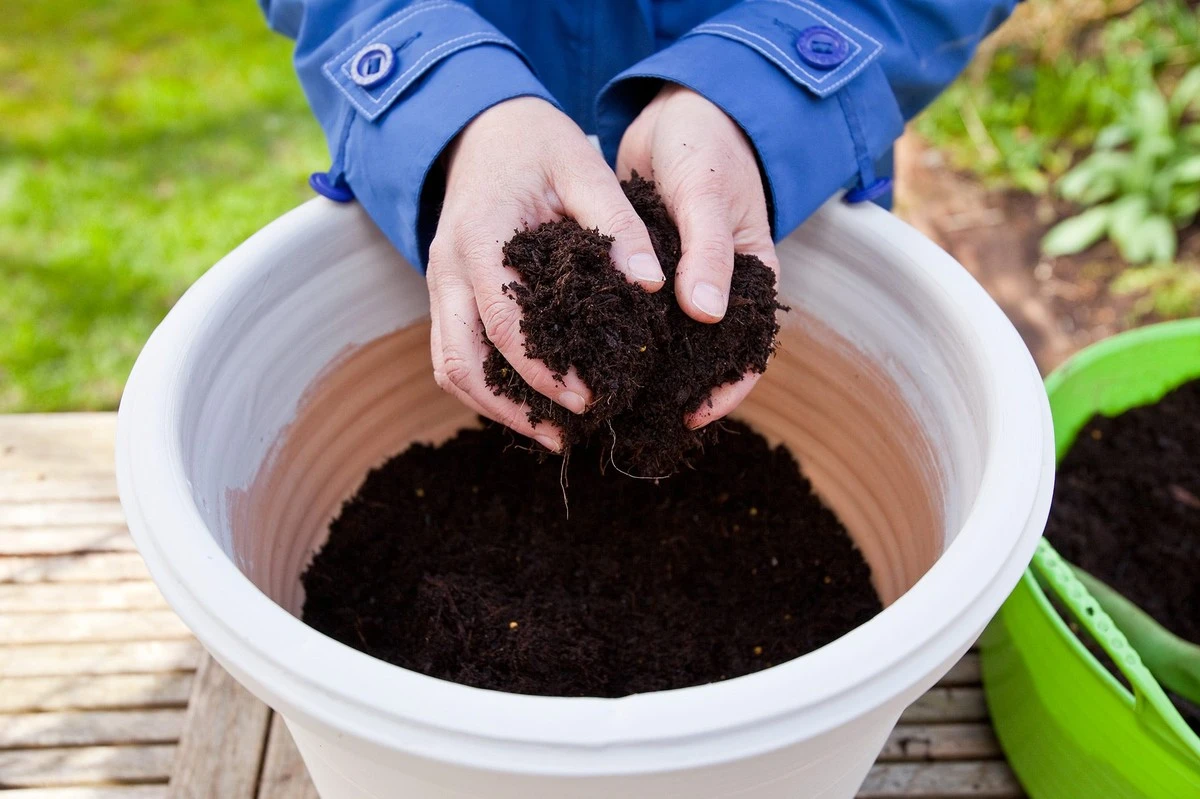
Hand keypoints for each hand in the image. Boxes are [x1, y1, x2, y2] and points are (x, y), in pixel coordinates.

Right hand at [427, 97, 663, 451]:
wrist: (482, 125)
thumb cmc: (536, 142)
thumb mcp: (582, 167)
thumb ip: (616, 224)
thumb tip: (652, 286)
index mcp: (479, 238)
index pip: (502, 324)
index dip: (542, 372)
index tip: (587, 398)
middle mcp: (447, 268)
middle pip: (459, 362)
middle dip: (510, 409)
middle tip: (568, 434)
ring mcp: (440, 283)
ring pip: (449, 366)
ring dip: (493, 406)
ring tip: (550, 433)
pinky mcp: (448, 292)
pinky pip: (454, 352)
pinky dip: (486, 384)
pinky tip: (531, 401)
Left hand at [617, 84, 779, 429]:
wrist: (677, 107)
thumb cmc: (706, 145)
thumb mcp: (708, 195)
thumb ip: (708, 250)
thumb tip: (707, 314)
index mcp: (750, 279)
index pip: (746, 351)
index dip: (726, 390)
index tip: (690, 416)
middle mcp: (716, 288)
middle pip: (701, 355)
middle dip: (674, 390)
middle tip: (633, 417)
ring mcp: (680, 281)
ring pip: (665, 338)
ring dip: (639, 365)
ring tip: (604, 395)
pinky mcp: (647, 270)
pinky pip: (634, 311)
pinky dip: (615, 329)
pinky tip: (582, 350)